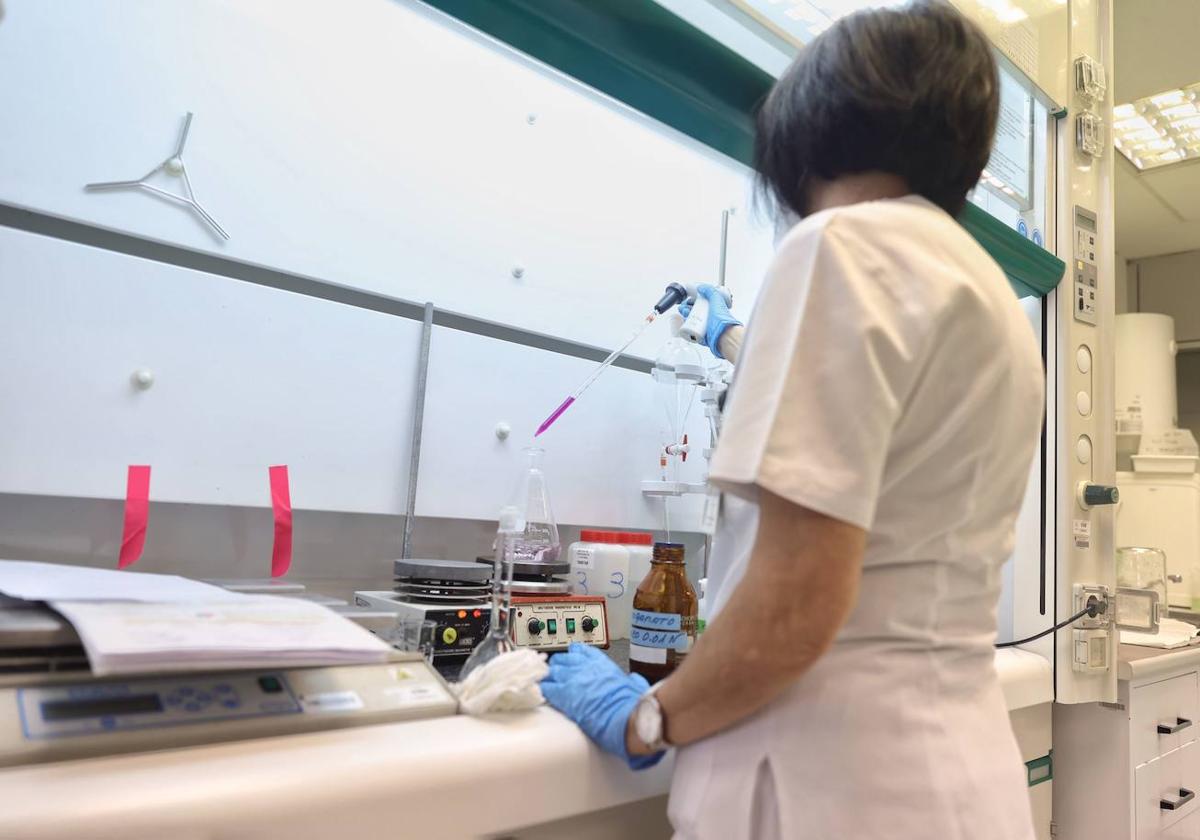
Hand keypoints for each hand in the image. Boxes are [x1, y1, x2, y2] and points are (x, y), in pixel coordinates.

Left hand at [541, 643, 664, 769]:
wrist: (625, 717)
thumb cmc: (632, 704)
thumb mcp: (635, 685)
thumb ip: (632, 680)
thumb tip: (635, 680)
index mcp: (601, 662)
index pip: (579, 650)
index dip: (573, 657)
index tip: (571, 662)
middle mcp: (584, 666)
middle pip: (561, 659)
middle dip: (558, 667)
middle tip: (557, 676)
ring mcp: (572, 678)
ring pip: (551, 671)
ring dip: (549, 678)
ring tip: (549, 687)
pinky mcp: (564, 694)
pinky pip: (547, 687)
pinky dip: (545, 691)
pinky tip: (545, 697)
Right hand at [677, 283, 740, 358]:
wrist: (723, 335)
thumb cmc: (722, 320)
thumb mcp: (717, 300)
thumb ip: (710, 291)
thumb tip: (701, 287)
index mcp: (712, 309)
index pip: (700, 303)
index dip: (692, 300)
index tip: (688, 299)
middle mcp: (708, 318)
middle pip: (693, 311)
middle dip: (686, 307)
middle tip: (684, 306)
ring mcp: (704, 327)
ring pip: (690, 320)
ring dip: (685, 315)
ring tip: (684, 312)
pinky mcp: (700, 335)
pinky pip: (690, 330)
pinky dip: (685, 325)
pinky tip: (684, 321)